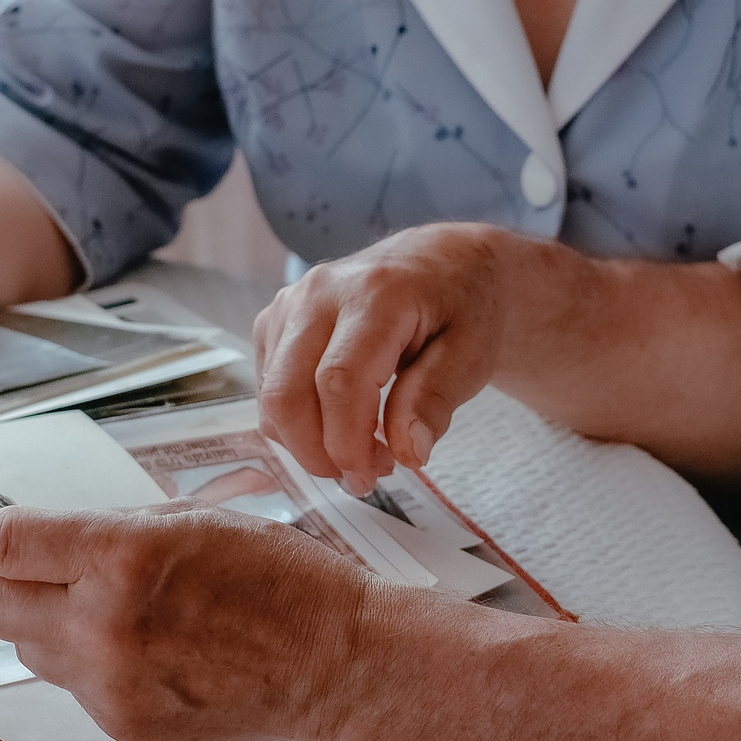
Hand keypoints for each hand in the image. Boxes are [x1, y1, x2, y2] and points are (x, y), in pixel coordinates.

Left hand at [0, 501, 375, 740]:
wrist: (333, 661)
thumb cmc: (281, 581)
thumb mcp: (195, 520)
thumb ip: (111, 528)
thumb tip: (48, 533)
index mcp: (123, 558)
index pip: (4, 546)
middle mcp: (105, 625)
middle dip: (4, 577)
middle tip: (31, 563)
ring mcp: (110, 684)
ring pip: (27, 648)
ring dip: (44, 619)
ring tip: (98, 603)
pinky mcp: (122, 722)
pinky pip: (70, 685)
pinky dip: (85, 658)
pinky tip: (137, 641)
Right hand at [253, 223, 545, 495]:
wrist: (443, 263)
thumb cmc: (463, 306)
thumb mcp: (473, 353)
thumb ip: (437, 398)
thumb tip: (407, 452)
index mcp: (375, 294)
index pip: (339, 380)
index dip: (346, 441)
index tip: (372, 478)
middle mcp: (320, 292)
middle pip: (288, 392)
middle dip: (318, 452)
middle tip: (365, 476)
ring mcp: (291, 303)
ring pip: (271, 395)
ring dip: (306, 441)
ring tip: (361, 449)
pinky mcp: (276, 319)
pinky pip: (268, 387)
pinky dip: (296, 421)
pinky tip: (338, 423)